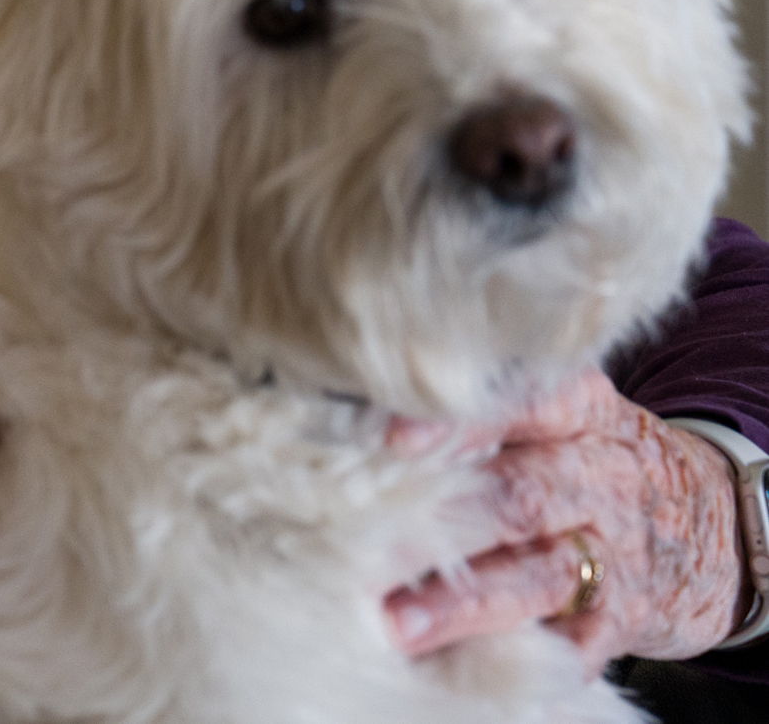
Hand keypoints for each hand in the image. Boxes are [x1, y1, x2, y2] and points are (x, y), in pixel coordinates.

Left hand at [385, 368, 743, 669]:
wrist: (710, 522)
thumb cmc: (591, 456)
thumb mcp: (564, 414)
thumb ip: (486, 411)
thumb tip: (361, 416)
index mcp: (582, 412)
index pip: (526, 404)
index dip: (461, 422)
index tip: (395, 438)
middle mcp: (603, 478)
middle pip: (522, 496)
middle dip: (442, 523)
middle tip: (364, 545)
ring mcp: (617, 554)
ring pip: (540, 576)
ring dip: (465, 604)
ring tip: (398, 623)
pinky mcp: (623, 619)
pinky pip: (572, 644)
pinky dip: (518, 658)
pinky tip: (459, 665)